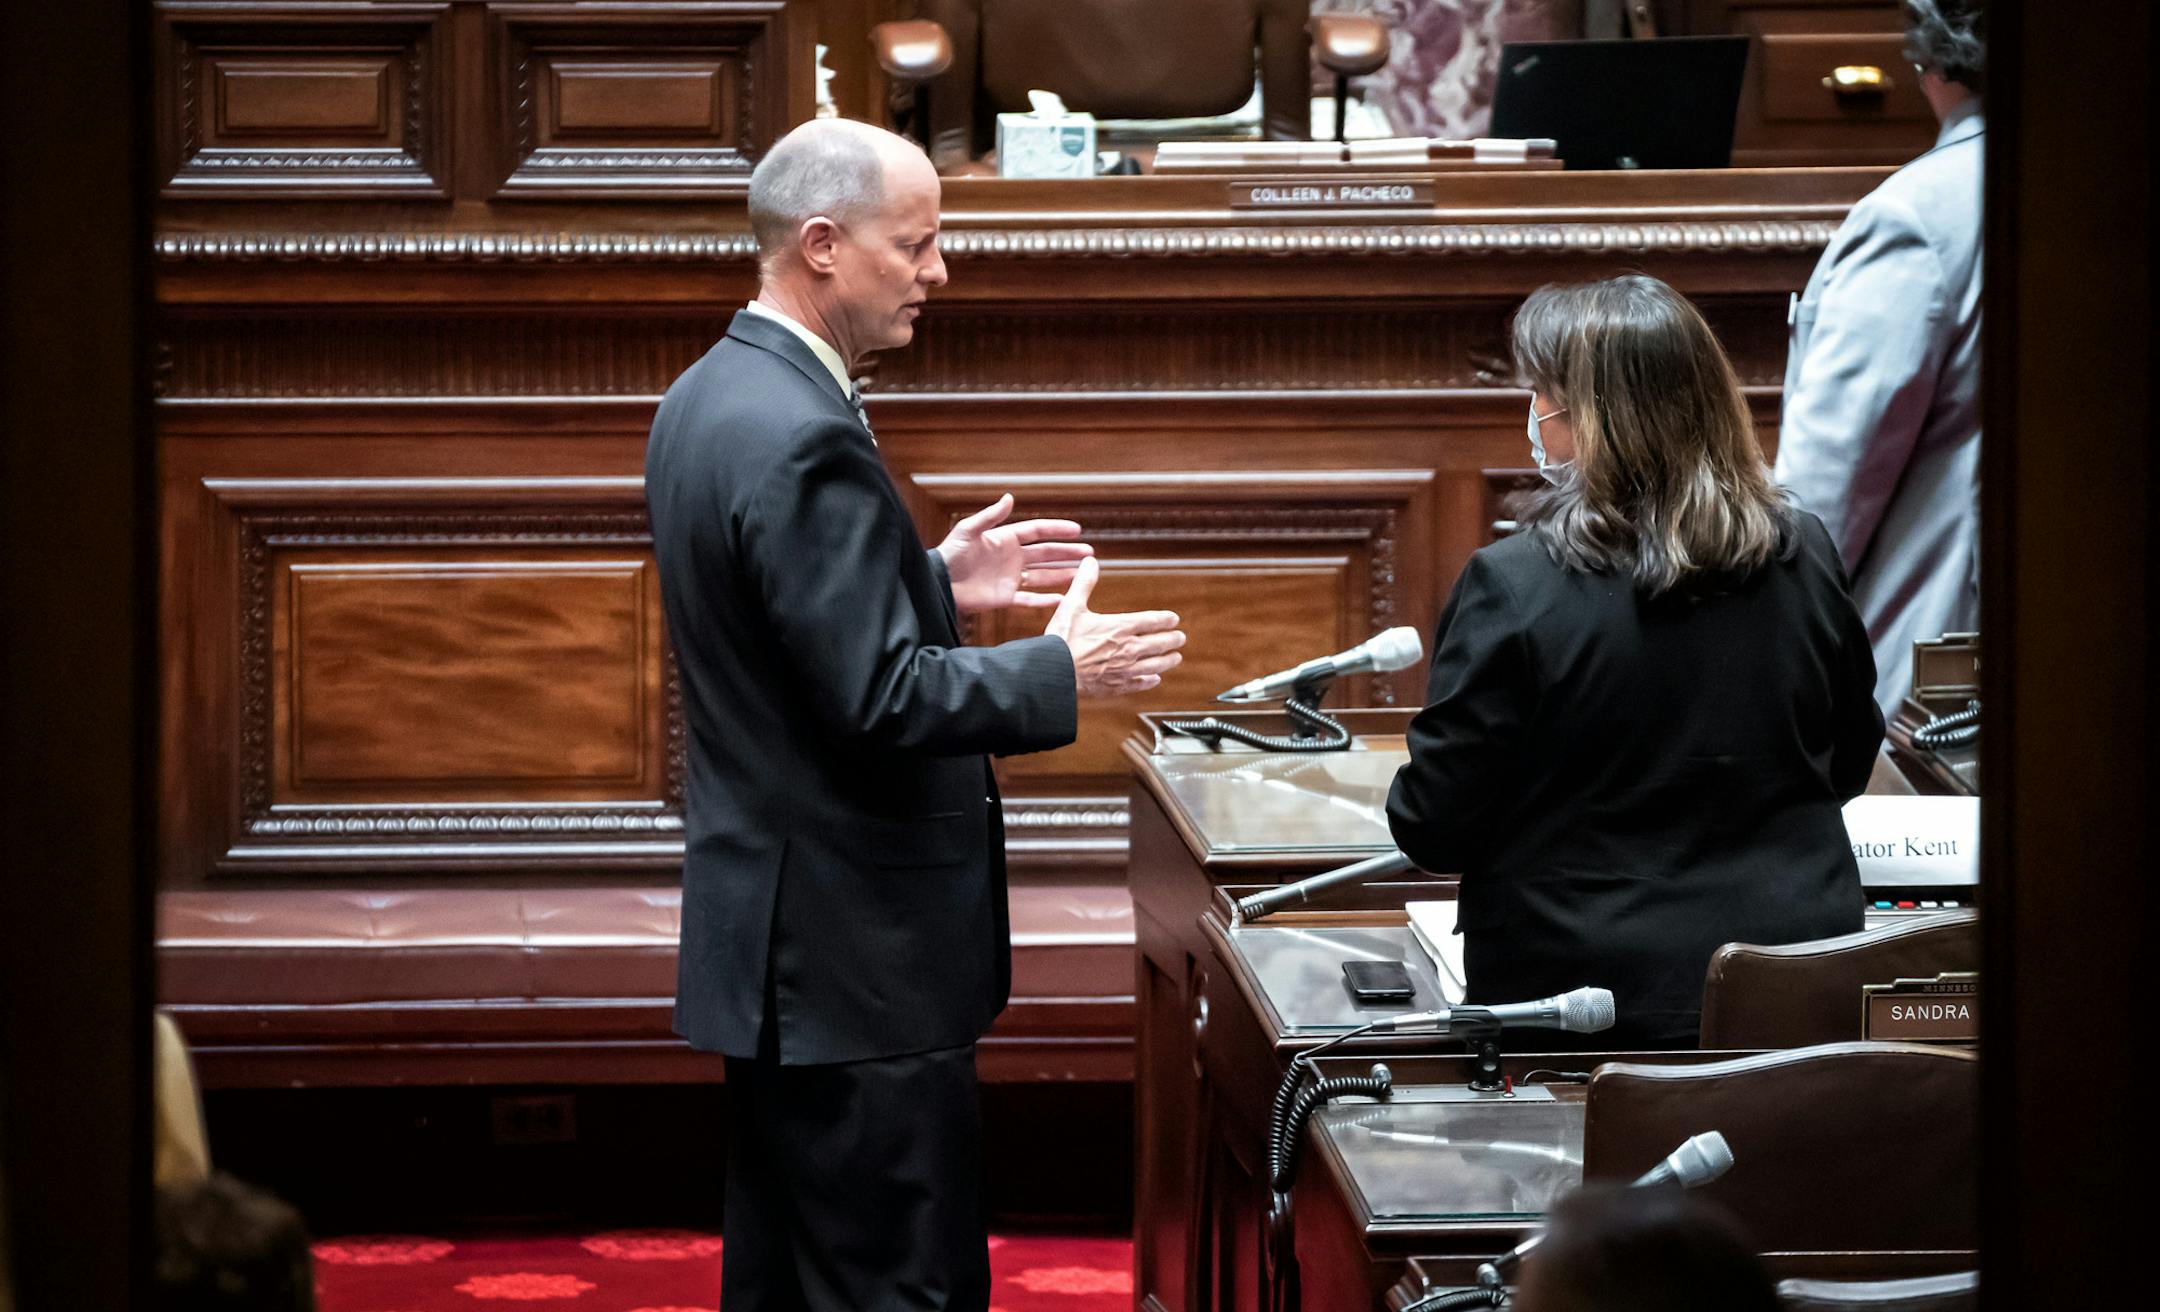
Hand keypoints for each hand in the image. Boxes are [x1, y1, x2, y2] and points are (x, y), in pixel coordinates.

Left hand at [934, 494, 1093, 613]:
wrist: (938, 583)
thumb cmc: (949, 554)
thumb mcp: (968, 531)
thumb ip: (990, 516)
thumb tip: (1010, 497)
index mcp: (1005, 540)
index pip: (1037, 532)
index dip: (1056, 530)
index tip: (1077, 530)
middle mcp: (1012, 558)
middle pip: (1045, 554)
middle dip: (1067, 553)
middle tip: (1089, 553)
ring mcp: (1010, 578)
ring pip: (1042, 576)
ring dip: (1062, 574)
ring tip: (1082, 574)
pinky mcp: (1005, 598)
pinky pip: (1029, 600)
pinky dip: (1045, 600)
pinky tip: (1062, 599)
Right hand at [1044, 557, 1185, 696]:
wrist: (1054, 672)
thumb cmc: (1062, 639)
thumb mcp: (1072, 605)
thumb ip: (1084, 583)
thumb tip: (1090, 562)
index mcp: (1120, 627)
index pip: (1151, 621)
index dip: (1165, 620)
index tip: (1174, 619)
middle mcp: (1128, 649)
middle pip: (1158, 644)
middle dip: (1172, 640)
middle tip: (1180, 638)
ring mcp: (1124, 669)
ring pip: (1155, 665)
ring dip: (1168, 661)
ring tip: (1176, 658)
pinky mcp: (1116, 686)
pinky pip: (1139, 683)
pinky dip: (1149, 681)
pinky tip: (1154, 679)